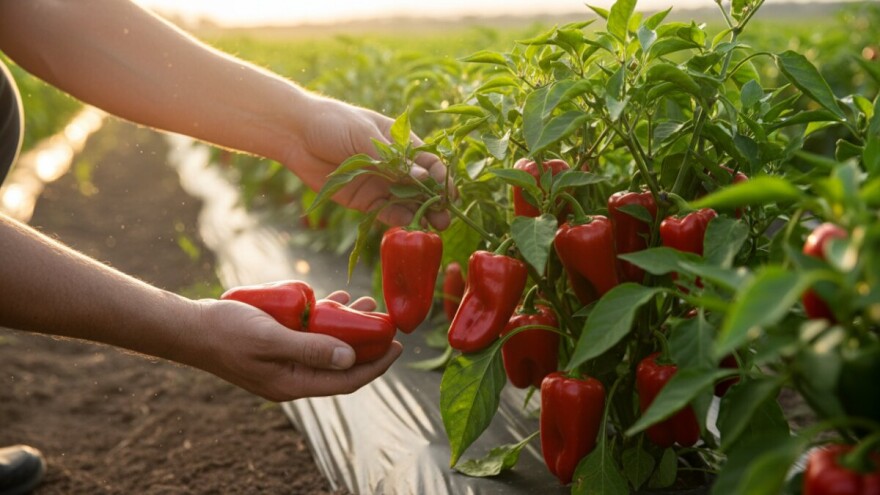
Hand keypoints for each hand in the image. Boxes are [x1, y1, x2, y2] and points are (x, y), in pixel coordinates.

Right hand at [184, 290, 402, 401]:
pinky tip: (334, 299)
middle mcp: (291, 377)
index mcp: (292, 384)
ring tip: (365, 303)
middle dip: (366, 343)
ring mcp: (283, 363)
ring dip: (347, 327)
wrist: (188, 327)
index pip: (346, 381)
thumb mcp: (270, 337)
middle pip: (340, 364)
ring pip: (326, 347)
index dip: (377, 364)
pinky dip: (323, 319)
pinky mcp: (275, 347)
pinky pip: (308, 336)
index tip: (399, 345)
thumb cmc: (226, 331)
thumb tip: (351, 356)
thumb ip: (310, 349)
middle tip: (387, 320)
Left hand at [283, 95, 452, 228]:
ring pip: (408, 202)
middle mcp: (394, 165)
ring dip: (422, 214)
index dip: (441, 176)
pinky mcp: (365, 201)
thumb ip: (393, 159)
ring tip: (435, 227)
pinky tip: (410, 226)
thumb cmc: (333, 123)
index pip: (428, 160)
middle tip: (446, 216)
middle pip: (422, 186)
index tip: (447, 190)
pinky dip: (399, 220)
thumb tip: (426, 176)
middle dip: (436, 200)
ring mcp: (380, 184)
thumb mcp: (364, 136)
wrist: (296, 135)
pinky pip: (387, 213)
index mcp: (399, 142)